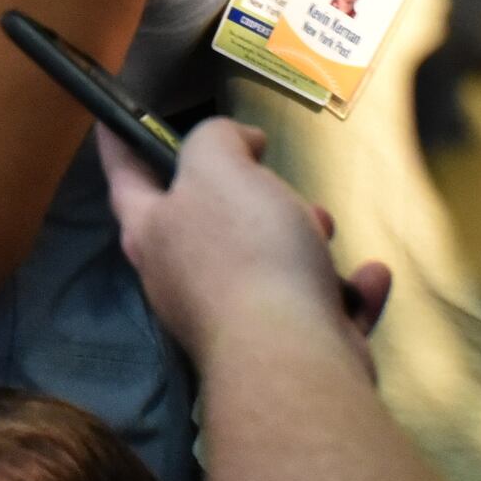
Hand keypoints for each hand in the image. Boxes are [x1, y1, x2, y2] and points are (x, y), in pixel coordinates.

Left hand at [100, 119, 392, 367]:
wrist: (291, 359)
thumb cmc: (245, 253)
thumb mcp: (219, 167)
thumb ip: (217, 139)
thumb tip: (240, 144)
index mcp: (153, 234)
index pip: (125, 178)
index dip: (120, 145)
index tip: (112, 121)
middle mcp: (183, 280)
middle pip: (212, 222)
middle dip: (253, 197)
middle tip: (276, 184)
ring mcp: (236, 320)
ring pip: (272, 263)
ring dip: (307, 240)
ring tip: (322, 231)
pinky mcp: (287, 350)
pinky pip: (323, 309)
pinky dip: (349, 291)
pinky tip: (369, 276)